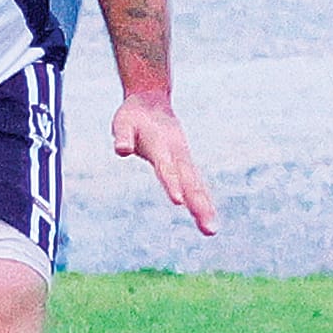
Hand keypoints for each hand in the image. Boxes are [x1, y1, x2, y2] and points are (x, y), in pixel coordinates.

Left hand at [112, 92, 217, 234]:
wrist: (151, 101)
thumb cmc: (133, 116)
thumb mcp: (123, 123)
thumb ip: (123, 136)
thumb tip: (121, 150)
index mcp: (161, 146)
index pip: (166, 168)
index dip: (172, 183)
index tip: (178, 202)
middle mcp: (177, 155)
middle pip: (190, 182)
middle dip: (198, 205)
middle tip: (208, 229)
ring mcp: (184, 160)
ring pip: (197, 186)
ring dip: (204, 208)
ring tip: (211, 231)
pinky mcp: (185, 165)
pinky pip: (196, 185)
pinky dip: (203, 201)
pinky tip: (208, 219)